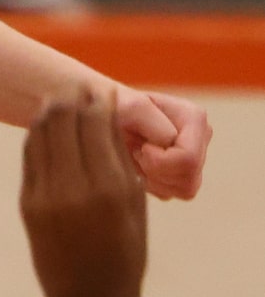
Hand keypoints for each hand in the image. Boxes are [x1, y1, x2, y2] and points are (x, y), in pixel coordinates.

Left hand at [21, 89, 147, 296]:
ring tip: (59, 97)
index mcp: (110, 191)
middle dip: (71, 99)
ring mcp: (45, 196)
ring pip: (42, 134)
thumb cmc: (125, 254)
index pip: (96, 127)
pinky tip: (46, 124)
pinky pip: (31, 155)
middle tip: (77, 84)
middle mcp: (74, 189)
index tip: (100, 88)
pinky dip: (38, 134)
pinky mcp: (27, 203)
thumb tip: (109, 117)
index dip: (97, 102)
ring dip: (50, 110)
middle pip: (65, 123)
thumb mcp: (135, 209)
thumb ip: (122, 163)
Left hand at [113, 84, 209, 199]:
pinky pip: (172, 194)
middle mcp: (200, 137)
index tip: (138, 146)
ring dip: (153, 179)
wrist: (97, 114)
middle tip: (135, 153)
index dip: (157, 160)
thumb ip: (146, 114)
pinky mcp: (183, 173)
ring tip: (136, 157)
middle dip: (155, 171)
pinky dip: (151, 185)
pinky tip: (138, 165)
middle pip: (189, 178)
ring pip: (184, 189)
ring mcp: (195, 157)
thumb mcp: (122, 103)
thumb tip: (170, 139)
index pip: (188, 159)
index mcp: (194, 117)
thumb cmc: (108, 105)